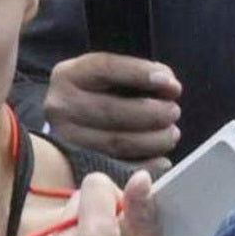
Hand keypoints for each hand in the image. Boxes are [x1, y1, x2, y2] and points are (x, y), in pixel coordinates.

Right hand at [42, 50, 184, 170]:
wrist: (70, 121)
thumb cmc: (99, 94)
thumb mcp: (109, 75)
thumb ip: (138, 74)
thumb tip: (169, 87)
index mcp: (68, 75)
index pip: (106, 68)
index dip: (141, 74)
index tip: (171, 84)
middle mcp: (60, 106)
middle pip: (112, 110)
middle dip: (152, 113)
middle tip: (174, 113)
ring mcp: (67, 139)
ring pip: (116, 141)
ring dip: (153, 140)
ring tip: (171, 134)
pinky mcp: (78, 165)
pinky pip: (118, 167)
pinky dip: (145, 165)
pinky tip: (162, 160)